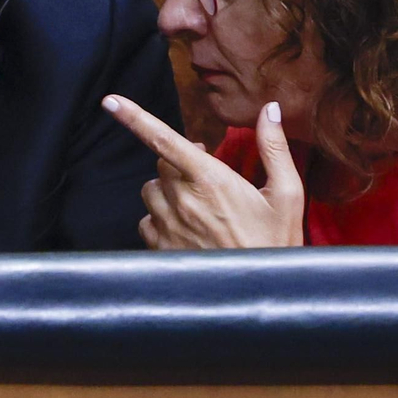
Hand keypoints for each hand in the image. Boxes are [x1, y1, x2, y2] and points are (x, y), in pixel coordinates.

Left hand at [101, 95, 304, 248]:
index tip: (110, 100)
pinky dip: (162, 220)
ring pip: (152, 192)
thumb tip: (270, 110)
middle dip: (180, 164)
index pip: (164, 140)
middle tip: (207, 177)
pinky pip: (147, 222)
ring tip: (199, 207)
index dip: (134, 117)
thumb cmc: (275, 245)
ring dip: (169, 192)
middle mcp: (181, 200)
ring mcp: (167, 226)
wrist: (259, 297)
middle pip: (161, 164)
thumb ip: (274, 148)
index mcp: (209, 180)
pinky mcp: (159, 248)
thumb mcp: (287, 195)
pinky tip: (187, 230)